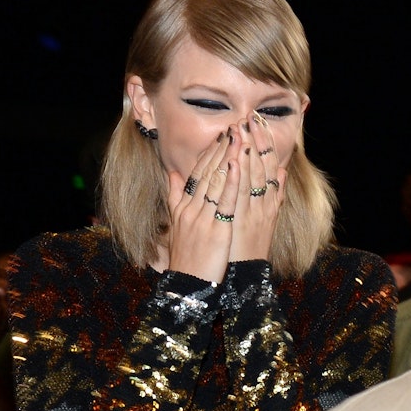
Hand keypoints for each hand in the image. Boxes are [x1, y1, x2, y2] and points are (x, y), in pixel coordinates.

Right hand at [164, 127, 238, 282]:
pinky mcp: (216, 230)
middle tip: (235, 127)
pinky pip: (224, 201)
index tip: (222, 134)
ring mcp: (203, 218)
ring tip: (239, 136)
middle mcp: (191, 208)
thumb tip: (171, 174)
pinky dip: (231, 181)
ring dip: (228, 157)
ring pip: (216, 181)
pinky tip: (237, 164)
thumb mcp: (176, 223)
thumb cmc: (186, 256)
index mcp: (183, 206)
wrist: (188, 283)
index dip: (210, 152)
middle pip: (207, 172)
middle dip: (222, 148)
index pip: (197, 172)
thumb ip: (174, 196)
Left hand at [227, 111, 288, 262]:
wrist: (245, 274)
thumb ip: (276, 194)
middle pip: (263, 166)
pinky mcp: (242, 221)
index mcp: (270, 201)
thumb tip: (281, 172)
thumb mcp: (268, 218)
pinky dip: (239, 177)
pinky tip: (236, 159)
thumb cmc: (250, 246)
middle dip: (257, 141)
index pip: (270, 165)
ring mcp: (254, 211)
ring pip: (253, 176)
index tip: (258, 122)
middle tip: (251, 116)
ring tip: (244, 128)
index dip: (265, 143)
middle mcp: (265, 203)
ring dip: (248, 151)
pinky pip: (240, 195)